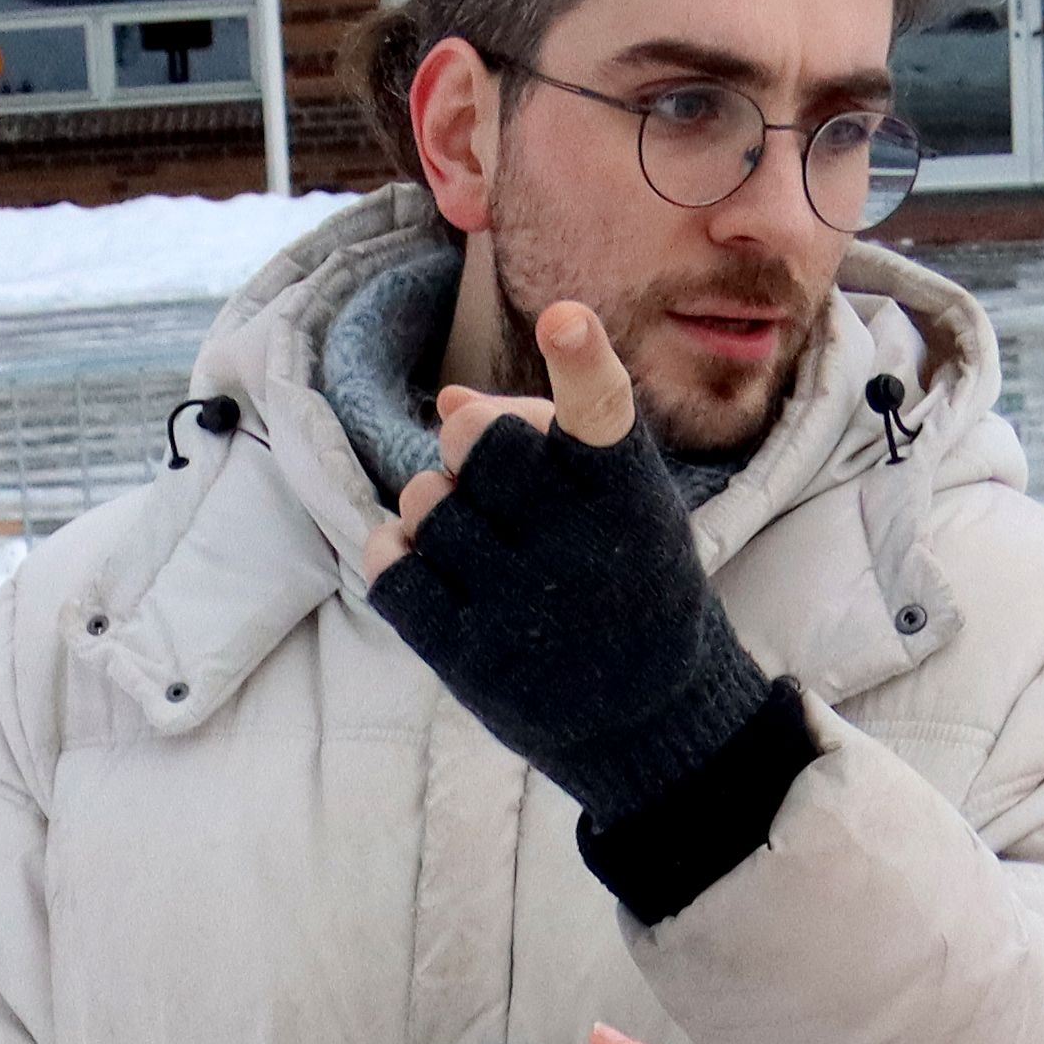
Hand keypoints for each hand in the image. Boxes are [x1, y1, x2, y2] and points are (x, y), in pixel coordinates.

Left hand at [359, 305, 783, 831]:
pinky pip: (391, 566)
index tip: (565, 322)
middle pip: (479, 439)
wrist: (651, 721)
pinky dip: (395, 549)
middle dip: (470, 439)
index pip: (603, 416)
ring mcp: (519, 607)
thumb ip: (550, 446)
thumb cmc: (628, 587)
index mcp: (628, 499)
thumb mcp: (623, 510)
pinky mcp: (468, 657)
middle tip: (486, 470)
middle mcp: (577, 549)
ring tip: (476, 539)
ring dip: (435, 506)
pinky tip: (423, 559)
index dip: (582, 364)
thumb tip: (451, 397)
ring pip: (426, 500)